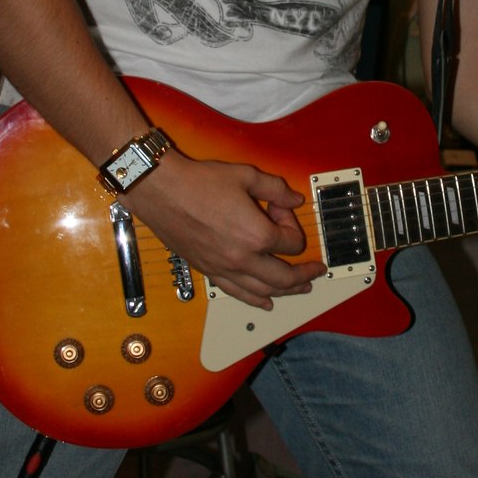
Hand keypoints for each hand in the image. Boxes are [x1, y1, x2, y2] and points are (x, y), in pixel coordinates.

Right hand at [126, 151, 326, 308]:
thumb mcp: (246, 176)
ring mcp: (224, 268)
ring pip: (263, 290)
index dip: (292, 224)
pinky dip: (255, 300)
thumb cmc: (199, 182)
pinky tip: (265, 302)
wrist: (161, 190)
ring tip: (300, 290)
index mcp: (257, 235)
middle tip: (316, 271)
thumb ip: (276, 189)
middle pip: (284, 277)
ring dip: (286, 292)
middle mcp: (243, 258)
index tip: (280, 210)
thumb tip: (295, 200)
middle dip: (304, 274)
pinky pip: (237, 293)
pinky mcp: (208, 271)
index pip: (291, 242)